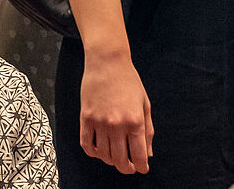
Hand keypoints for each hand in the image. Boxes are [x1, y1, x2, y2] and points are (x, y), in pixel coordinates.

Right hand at [78, 49, 153, 173]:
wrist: (107, 64)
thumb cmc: (130, 82)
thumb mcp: (144, 103)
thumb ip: (147, 129)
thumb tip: (148, 153)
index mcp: (135, 120)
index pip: (138, 153)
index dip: (141, 165)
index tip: (142, 170)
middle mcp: (116, 124)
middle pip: (120, 159)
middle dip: (126, 168)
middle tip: (130, 169)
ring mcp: (99, 123)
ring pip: (103, 154)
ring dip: (111, 161)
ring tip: (117, 159)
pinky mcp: (85, 120)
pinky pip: (86, 145)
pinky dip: (93, 153)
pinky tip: (99, 152)